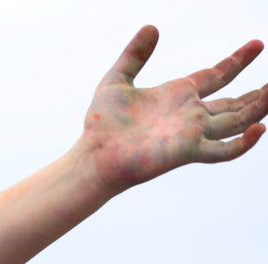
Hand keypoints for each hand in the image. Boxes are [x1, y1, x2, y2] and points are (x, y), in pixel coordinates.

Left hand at [83, 25, 267, 192]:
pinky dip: (242, 143)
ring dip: (259, 109)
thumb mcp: (117, 80)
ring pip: (237, 121)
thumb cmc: (101, 124)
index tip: (258, 45)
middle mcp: (190, 114)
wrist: (92, 156)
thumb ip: (135, 55)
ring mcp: (191, 133)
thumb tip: (151, 27)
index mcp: (178, 95)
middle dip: (258, 93)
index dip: (238, 61)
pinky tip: (259, 129)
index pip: (217, 75)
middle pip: (234, 102)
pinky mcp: (187, 151)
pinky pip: (222, 150)